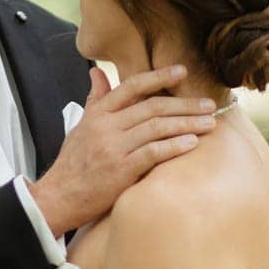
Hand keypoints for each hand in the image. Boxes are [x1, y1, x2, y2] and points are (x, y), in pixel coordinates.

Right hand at [28, 65, 217, 236]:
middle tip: (210, 104)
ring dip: (187, 124)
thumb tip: (96, 72)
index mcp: (98, 113)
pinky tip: (192, 143)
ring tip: (209, 123)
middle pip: (152, 107)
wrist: (59, 197)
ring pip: (156, 128)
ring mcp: (113, 148)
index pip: (131, 86)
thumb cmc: (74, 163)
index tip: (182, 71)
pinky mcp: (120, 171)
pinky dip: (174, 147)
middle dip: (185, 105)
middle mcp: (106, 127)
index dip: (158, 77)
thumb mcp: (81, 126)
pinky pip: (152, 153)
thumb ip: (95, 99)